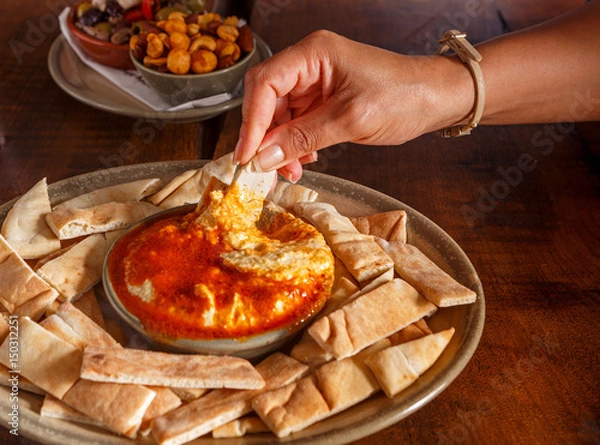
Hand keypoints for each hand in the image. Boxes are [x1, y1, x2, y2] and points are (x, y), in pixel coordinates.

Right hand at [233, 30, 472, 180]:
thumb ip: (303, 138)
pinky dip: (295, 144)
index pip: (264, 83)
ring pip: (279, 115)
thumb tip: (263, 157)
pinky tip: (306, 159)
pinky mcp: (323, 100)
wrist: (434, 99)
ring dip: (281, 146)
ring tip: (292, 170)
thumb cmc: (402, 96)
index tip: (247, 155)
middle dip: (265, 137)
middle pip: (266, 99)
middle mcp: (308, 64)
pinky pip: (296, 123)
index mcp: (313, 54)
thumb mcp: (350, 120)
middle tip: (265, 169)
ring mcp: (315, 82)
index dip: (250, 121)